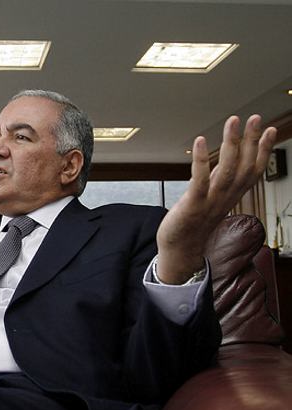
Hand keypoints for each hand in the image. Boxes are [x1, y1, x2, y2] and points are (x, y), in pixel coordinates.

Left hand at [156, 115, 276, 283]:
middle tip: (256, 118)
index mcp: (232, 196)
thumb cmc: (193, 223)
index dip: (264, 150)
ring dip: (231, 144)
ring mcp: (210, 201)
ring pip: (227, 170)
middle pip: (245, 166)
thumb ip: (220, 179)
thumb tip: (229, 158)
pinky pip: (200, 180)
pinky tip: (202, 140)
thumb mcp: (211, 198)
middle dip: (252, 141)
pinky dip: (202, 160)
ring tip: (233, 122)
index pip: (254, 170)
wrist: (180, 250)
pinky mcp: (192, 205)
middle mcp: (225, 197)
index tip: (271, 129)